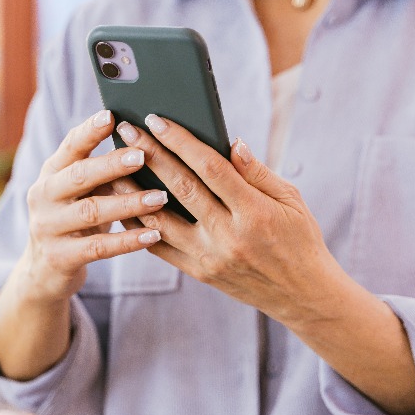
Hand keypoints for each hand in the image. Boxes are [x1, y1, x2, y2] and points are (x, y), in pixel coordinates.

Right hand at [21, 110, 168, 304]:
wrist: (44, 270)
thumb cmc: (76, 220)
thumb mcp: (82, 192)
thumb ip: (104, 171)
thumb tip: (148, 145)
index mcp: (51, 173)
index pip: (70, 146)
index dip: (89, 131)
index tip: (112, 115)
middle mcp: (43, 196)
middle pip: (79, 175)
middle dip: (111, 164)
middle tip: (142, 155)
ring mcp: (48, 227)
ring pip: (91, 211)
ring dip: (129, 203)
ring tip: (160, 197)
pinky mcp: (60, 257)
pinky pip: (98, 247)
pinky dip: (128, 241)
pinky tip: (153, 235)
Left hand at [112, 114, 342, 323]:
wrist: (301, 294)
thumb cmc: (300, 239)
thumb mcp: (291, 200)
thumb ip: (257, 172)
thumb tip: (231, 143)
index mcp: (254, 212)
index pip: (211, 167)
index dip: (180, 141)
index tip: (157, 119)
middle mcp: (229, 235)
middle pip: (181, 187)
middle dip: (150, 154)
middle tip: (126, 130)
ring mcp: (210, 257)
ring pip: (161, 219)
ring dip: (133, 190)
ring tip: (112, 166)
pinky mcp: (200, 273)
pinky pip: (161, 247)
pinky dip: (139, 225)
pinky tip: (124, 205)